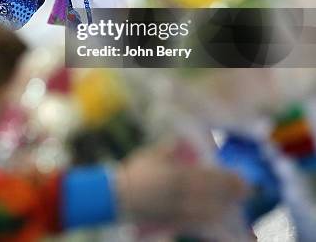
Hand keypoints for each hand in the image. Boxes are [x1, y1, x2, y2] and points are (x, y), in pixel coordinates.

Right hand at [116, 145, 248, 232]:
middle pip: (212, 196)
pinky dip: (210, 224)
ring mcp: (176, 211)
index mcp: (174, 175)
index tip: (241, 177)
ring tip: (238, 207)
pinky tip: (220, 223)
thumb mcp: (152, 155)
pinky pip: (196, 225)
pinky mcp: (172, 222)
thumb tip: (184, 139)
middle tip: (247, 192)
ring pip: (207, 212)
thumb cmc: (134, 173)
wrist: (116, 197)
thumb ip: (169, 148)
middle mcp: (178, 194)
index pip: (207, 177)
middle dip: (231, 194)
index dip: (226, 179)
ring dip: (225, 210)